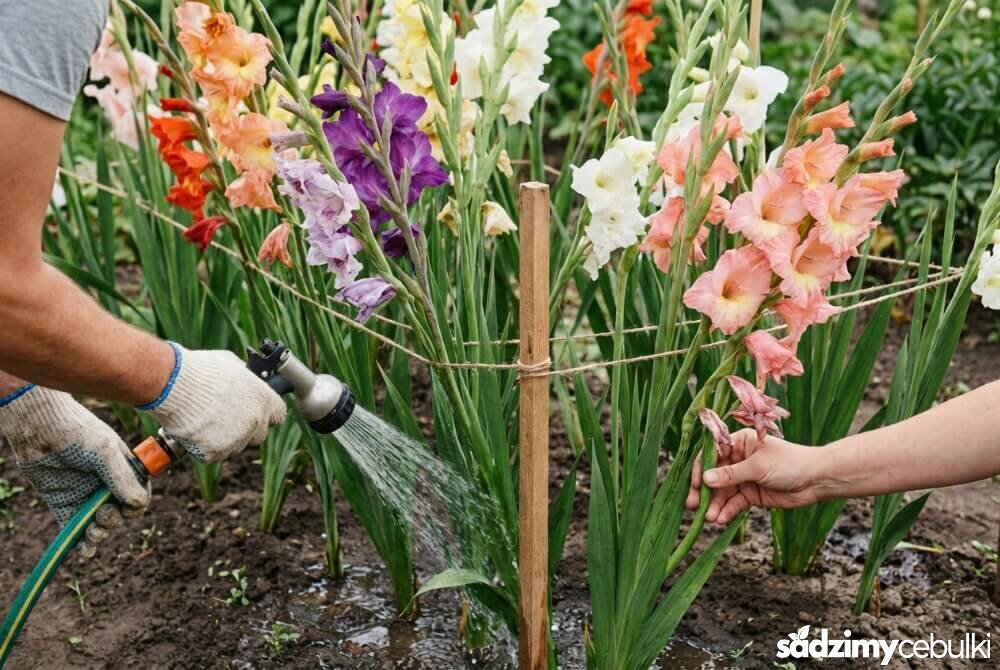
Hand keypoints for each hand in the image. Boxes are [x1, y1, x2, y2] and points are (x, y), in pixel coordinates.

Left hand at [0, 386, 149, 555]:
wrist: (37, 425)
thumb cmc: (76, 430)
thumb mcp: (104, 451)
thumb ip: (122, 477)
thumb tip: (139, 504)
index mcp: (123, 468)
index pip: (139, 493)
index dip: (136, 506)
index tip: (128, 510)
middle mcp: (106, 483)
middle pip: (119, 512)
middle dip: (114, 520)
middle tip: (103, 516)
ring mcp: (84, 493)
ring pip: (98, 523)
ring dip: (99, 534)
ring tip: (92, 535)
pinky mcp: (63, 502)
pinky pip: (74, 527)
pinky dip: (79, 541)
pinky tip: (83, 551)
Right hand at [139, 344, 286, 463]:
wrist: (172, 383)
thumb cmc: (200, 370)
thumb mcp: (232, 364)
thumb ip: (246, 378)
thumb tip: (248, 380)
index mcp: (263, 399)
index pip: (279, 415)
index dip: (267, 414)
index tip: (257, 412)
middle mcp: (254, 421)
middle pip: (259, 434)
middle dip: (246, 428)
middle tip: (226, 416)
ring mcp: (236, 439)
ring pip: (236, 446)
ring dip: (225, 437)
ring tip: (205, 418)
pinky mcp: (215, 452)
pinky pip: (215, 453)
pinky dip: (205, 446)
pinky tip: (196, 428)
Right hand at [685, 429, 822, 523]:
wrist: (816, 480)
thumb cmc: (790, 463)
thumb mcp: (758, 467)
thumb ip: (731, 474)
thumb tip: (706, 480)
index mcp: (739, 442)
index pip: (712, 453)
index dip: (701, 468)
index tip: (695, 484)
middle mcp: (738, 459)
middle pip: (714, 475)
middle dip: (704, 491)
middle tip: (693, 505)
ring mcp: (744, 477)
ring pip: (723, 492)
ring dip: (715, 504)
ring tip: (709, 518)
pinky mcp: (751, 495)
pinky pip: (734, 503)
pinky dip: (727, 511)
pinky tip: (721, 519)